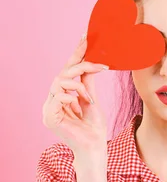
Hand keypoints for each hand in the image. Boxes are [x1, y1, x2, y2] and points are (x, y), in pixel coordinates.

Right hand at [42, 34, 109, 155]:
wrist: (94, 146)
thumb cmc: (93, 126)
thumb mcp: (91, 98)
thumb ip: (87, 82)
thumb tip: (92, 62)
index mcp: (62, 94)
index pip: (68, 69)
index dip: (77, 52)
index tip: (86, 36)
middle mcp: (53, 99)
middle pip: (63, 72)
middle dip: (82, 65)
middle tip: (101, 65)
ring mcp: (49, 108)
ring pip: (59, 81)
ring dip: (79, 85)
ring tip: (89, 97)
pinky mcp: (49, 116)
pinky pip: (58, 96)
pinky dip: (71, 96)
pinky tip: (81, 103)